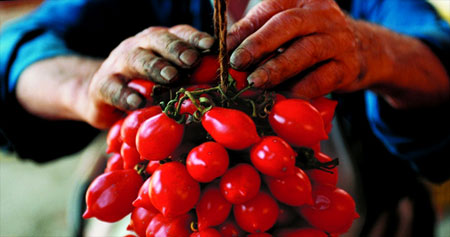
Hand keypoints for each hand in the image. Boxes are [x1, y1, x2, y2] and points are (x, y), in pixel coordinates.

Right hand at [85, 25, 213, 127]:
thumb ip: (191, 76)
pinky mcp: (103, 85)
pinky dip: (125, 94)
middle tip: (191, 60)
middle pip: (159, 41)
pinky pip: (113, 87)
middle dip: (177, 49)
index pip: (180, 34)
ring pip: (137, 59)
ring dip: (155, 66)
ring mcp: (120, 64)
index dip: (195, 38)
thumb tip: (225, 83)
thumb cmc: (147, 86)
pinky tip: (138, 102)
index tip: (211, 46)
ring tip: (170, 77)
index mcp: (160, 42)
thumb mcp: (169, 79)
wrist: (104, 95)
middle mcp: (141, 47)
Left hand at [227, 0, 365, 98]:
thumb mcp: (284, 24)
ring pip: (306, 51)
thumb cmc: (308, 38)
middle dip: (259, 44)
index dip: (244, 30)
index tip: (224, 49)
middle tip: (236, 63)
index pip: (269, 9)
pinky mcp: (348, 66)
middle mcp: (322, 13)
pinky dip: (301, 89)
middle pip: (287, 24)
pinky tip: (283, 97)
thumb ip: (254, 26)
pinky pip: (323, 78)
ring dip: (278, 69)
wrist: (361, 50)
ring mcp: (338, 39)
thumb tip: (218, 36)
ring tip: (255, 83)